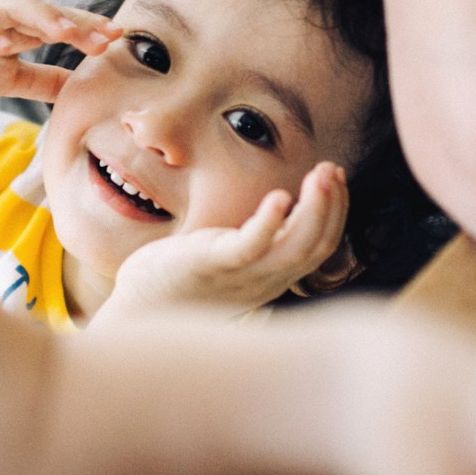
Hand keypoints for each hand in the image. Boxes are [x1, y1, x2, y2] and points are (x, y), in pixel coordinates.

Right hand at [0, 0, 116, 105]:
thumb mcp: (8, 79)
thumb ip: (44, 82)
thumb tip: (83, 93)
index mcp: (19, 30)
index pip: (62, 25)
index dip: (90, 30)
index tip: (123, 40)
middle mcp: (2, 17)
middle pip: (45, 10)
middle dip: (77, 21)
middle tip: (106, 36)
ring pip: (12, 6)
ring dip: (39, 15)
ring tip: (63, 30)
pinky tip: (3, 44)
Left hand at [101, 162, 349, 320]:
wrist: (140, 306)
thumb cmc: (184, 277)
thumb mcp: (232, 258)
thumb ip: (259, 241)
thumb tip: (281, 211)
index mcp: (273, 276)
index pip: (320, 245)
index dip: (335, 210)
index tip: (335, 176)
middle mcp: (265, 280)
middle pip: (316, 245)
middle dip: (332, 204)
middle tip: (332, 168)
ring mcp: (242, 275)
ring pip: (296, 247)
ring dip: (315, 208)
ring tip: (320, 174)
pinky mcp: (213, 265)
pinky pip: (250, 247)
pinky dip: (269, 223)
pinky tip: (280, 197)